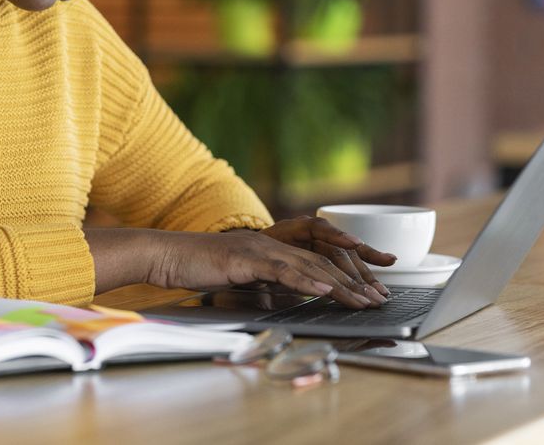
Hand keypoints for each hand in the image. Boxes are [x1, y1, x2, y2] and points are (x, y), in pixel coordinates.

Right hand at [147, 229, 389, 307]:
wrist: (165, 255)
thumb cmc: (196, 269)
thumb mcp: (237, 280)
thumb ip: (261, 286)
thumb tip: (280, 301)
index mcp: (272, 247)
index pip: (317, 260)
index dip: (346, 275)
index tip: (369, 291)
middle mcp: (271, 242)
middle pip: (321, 261)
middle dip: (354, 281)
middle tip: (379, 298)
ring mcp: (259, 247)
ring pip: (308, 265)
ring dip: (339, 284)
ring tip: (363, 299)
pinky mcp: (246, 258)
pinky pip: (282, 269)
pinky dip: (306, 280)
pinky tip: (324, 289)